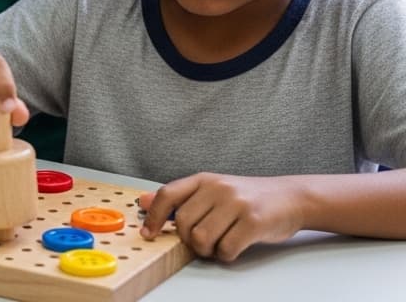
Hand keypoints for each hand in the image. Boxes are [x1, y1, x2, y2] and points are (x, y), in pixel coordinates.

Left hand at [139, 173, 304, 260]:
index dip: (153, 217)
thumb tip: (142, 201)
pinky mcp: (253, 221)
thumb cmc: (248, 198)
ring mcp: (236, 203)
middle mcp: (218, 188)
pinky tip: (233, 247)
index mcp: (203, 179)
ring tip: (217, 246)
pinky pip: (226, 248)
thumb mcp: (212, 191)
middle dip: (187, 240)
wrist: (291, 197)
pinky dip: (226, 255)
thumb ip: (180, 198)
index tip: (148, 234)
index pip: (167, 195)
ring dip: (206, 250)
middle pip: (183, 222)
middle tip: (202, 243)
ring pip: (201, 238)